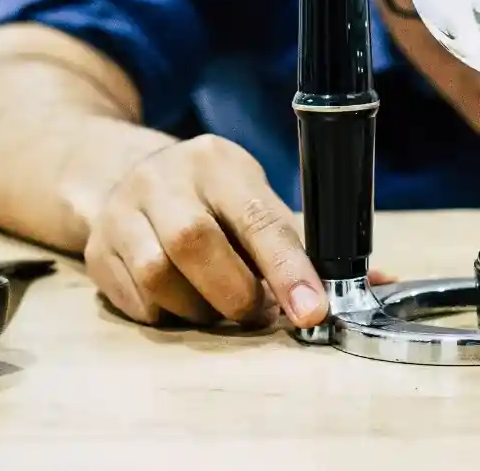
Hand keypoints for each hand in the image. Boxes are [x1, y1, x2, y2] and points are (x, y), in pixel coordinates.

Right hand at [85, 134, 393, 328]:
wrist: (125, 175)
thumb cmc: (210, 194)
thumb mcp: (256, 197)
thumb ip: (306, 240)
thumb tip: (381, 281)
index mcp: (219, 163)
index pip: (258, 217)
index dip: (289, 268)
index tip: (314, 310)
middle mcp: (166, 179)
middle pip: (199, 246)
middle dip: (238, 295)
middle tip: (259, 311)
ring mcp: (124, 212)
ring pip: (163, 279)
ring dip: (202, 310)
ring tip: (221, 305)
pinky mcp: (98, 250)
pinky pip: (137, 302)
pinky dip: (169, 316)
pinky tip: (185, 302)